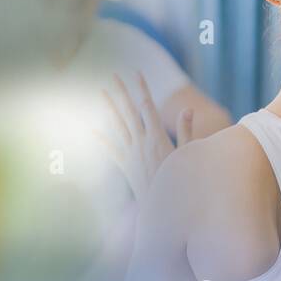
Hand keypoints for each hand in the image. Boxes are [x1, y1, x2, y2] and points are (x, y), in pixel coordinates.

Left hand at [96, 72, 193, 198]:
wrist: (162, 207)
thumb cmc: (180, 181)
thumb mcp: (187, 155)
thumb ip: (186, 131)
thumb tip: (188, 110)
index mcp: (157, 137)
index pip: (148, 106)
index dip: (142, 89)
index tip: (136, 73)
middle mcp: (141, 142)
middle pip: (129, 112)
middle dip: (121, 92)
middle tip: (113, 76)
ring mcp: (131, 153)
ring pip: (117, 126)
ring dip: (108, 108)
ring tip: (101, 93)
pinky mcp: (126, 165)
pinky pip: (111, 149)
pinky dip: (101, 138)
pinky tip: (92, 129)